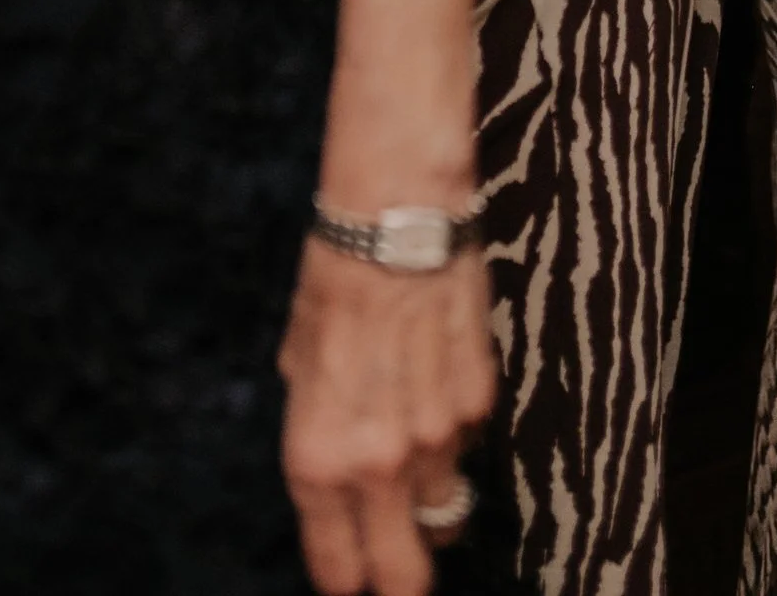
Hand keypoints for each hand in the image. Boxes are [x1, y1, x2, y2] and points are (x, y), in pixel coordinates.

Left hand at [280, 238, 497, 595]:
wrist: (395, 216)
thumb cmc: (332, 281)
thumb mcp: (297, 362)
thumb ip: (319, 424)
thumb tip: (337, 459)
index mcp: (318, 460)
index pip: (338, 569)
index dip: (345, 580)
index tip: (350, 576)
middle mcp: (377, 464)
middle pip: (404, 576)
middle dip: (399, 581)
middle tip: (398, 567)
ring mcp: (436, 438)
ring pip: (443, 507)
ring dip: (430, 494)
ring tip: (416, 445)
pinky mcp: (479, 401)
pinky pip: (467, 444)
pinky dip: (455, 432)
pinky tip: (438, 382)